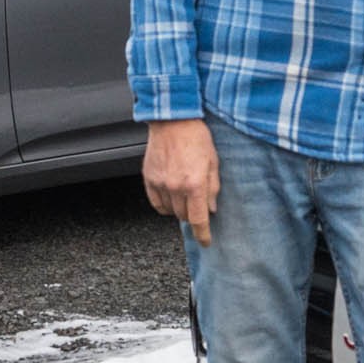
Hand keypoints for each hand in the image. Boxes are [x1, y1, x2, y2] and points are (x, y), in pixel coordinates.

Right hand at [143, 118, 220, 245]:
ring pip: (170, 211)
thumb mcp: (214, 162)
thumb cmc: (196, 137)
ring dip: (179, 208)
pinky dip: (164, 204)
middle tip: (197, 203)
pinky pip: (156, 203)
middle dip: (192, 215)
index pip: (199, 219)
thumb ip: (213, 188)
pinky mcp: (149, 178)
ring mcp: (161, 183)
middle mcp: (176, 186)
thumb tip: (211, 208)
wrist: (173, 120)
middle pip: (184, 216)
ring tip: (184, 193)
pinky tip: (171, 195)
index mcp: (195, 183)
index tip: (206, 242)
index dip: (203, 235)